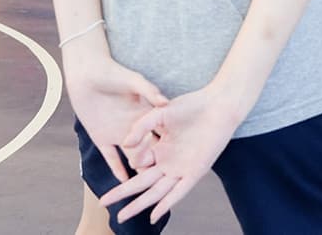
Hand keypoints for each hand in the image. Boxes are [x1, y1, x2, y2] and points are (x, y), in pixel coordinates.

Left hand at [63, 40, 166, 183]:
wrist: (86, 73)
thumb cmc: (112, 72)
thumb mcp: (133, 80)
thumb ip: (148, 91)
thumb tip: (165, 101)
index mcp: (144, 113)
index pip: (160, 133)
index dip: (171, 146)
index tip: (184, 159)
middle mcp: (133, 127)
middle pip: (149, 150)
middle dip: (158, 165)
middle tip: (171, 182)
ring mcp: (117, 134)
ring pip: (131, 157)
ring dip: (138, 171)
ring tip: (150, 189)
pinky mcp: (101, 138)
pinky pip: (111, 158)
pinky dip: (117, 169)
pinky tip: (123, 182)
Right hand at [99, 83, 245, 223]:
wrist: (218, 105)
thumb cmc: (192, 106)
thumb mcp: (161, 113)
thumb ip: (142, 127)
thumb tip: (125, 144)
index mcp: (160, 148)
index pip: (138, 164)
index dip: (126, 170)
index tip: (122, 168)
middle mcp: (168, 161)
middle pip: (141, 182)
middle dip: (123, 194)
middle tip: (104, 204)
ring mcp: (180, 168)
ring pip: (156, 192)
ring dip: (139, 205)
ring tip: (122, 217)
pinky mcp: (194, 172)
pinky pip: (178, 193)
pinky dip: (166, 204)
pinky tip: (153, 214)